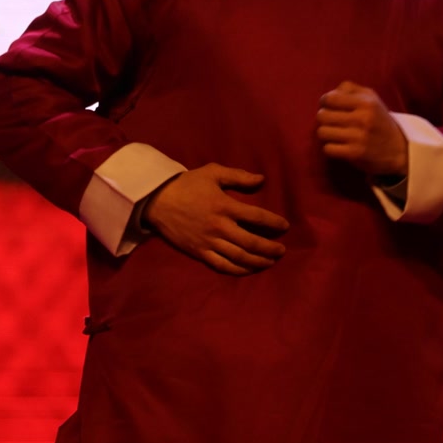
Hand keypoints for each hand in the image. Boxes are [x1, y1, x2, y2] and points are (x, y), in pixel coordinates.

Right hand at [143, 165, 290, 276]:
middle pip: (251, 242)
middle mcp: (219, 226)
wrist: (157, 200)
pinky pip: (222, 265)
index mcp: (224, 206)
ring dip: (258, 261)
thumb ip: (238, 176)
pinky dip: (238, 270)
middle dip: (270, 248)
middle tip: (282, 250)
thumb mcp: (212, 172)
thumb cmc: (187, 184)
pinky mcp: (199, 252)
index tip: (285, 226)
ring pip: (239, 257)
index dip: (274, 223)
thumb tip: (262, 180)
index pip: (256, 217)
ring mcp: (208, 242)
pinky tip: (249, 270)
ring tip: (271, 262)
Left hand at [316, 82, 407, 177]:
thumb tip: (329, 94)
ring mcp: (358, 137)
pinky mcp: (355, 153)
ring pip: (322, 132)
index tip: (329, 107)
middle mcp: (362, 118)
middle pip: (322, 115)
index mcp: (366, 102)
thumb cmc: (379, 120)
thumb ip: (350, 89)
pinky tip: (339, 146)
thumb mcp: (371, 98)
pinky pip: (327, 148)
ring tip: (335, 134)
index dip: (324, 102)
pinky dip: (330, 148)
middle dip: (323, 119)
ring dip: (326, 134)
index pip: (330, 98)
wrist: (399, 150)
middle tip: (332, 122)